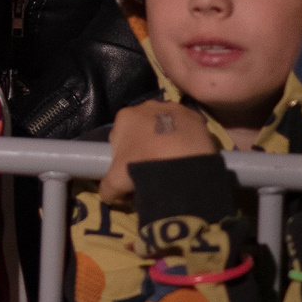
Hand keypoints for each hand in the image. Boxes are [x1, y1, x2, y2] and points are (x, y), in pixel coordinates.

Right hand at [101, 101, 215, 201]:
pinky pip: (185, 128)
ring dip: (165, 141)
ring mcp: (172, 108)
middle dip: (145, 146)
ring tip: (172, 163)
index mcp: (124, 117)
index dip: (123, 157)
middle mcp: (146, 106)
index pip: (119, 139)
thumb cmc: (143, 165)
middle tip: (152, 169)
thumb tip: (106, 195)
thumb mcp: (117, 181)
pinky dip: (184, 140)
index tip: (132, 172)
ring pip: (164, 127)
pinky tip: (187, 156)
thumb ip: (107, 187)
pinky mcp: (194, 115)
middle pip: (141, 130)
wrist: (183, 162)